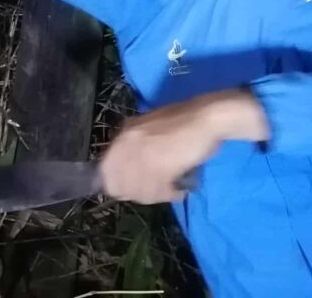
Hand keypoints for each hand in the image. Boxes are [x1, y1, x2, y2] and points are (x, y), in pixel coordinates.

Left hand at [99, 90, 268, 204]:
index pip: (105, 171)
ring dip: (155, 195)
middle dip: (137, 193)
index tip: (134, 188)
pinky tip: (179, 189)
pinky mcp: (161, 165)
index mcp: (124, 134)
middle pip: (120, 186)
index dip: (119, 184)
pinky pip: (158, 192)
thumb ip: (135, 148)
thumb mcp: (149, 129)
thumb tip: (125, 175)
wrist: (206, 116)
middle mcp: (129, 143)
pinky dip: (169, 195)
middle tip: (155, 190)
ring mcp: (144, 154)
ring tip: (170, 189)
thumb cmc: (182, 122)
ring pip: (139, 192)